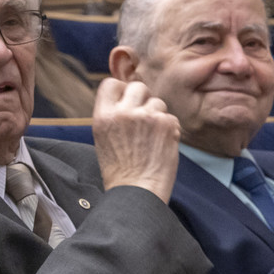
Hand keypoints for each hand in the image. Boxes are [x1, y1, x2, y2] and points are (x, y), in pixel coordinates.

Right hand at [93, 78, 179, 200]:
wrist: (136, 191)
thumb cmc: (119, 169)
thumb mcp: (103, 137)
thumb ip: (113, 115)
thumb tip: (127, 98)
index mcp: (102, 116)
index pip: (111, 83)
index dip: (121, 90)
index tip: (126, 102)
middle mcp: (123, 112)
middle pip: (138, 86)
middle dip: (143, 99)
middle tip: (143, 118)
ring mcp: (146, 117)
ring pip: (157, 102)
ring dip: (157, 115)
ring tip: (151, 138)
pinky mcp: (166, 124)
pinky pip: (171, 117)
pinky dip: (169, 129)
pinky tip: (161, 145)